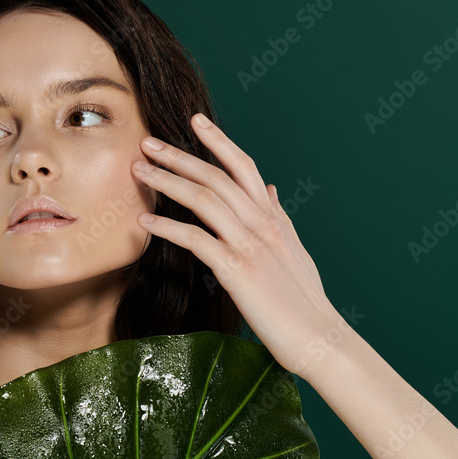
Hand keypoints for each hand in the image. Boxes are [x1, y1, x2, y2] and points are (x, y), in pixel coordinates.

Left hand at [131, 113, 351, 376]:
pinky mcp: (237, 270)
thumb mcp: (294, 250)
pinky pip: (196, 239)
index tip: (194, 121)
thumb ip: (279, 217)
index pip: (244, 167)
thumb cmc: (304, 300)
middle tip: (147, 141)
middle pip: (216, 177)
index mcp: (274, 218)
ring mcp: (250, 245)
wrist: (319, 337)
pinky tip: (145, 219)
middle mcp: (263, 224)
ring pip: (203, 200)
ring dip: (166, 181)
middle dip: (179, 156)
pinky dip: (168, 227)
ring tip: (138, 170)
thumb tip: (270, 190)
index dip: (218, 141)